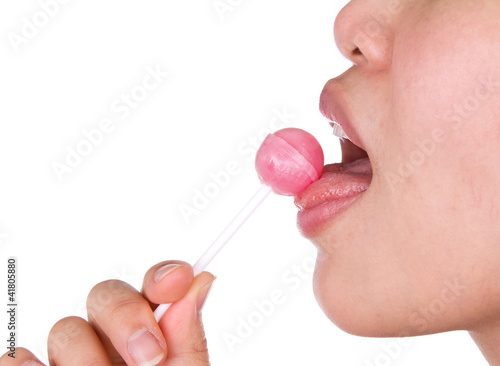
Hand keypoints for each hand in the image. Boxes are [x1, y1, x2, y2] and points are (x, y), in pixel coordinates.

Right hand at [0, 261, 214, 365]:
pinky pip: (17, 361)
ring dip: (86, 358)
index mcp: (154, 338)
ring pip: (66, 329)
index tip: (179, 281)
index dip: (163, 276)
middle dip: (127, 317)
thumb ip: (189, 344)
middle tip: (151, 356)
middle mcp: (111, 345)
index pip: (154, 287)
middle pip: (106, 295)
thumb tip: (200, 282)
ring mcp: (70, 363)